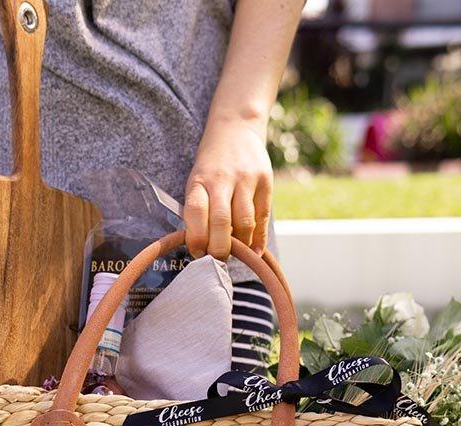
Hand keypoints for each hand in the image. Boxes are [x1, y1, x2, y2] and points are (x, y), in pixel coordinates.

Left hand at [184, 115, 272, 259]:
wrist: (236, 128)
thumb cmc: (211, 165)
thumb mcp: (197, 181)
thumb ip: (199, 211)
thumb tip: (202, 249)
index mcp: (199, 180)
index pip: (196, 212)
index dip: (197, 238)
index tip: (198, 253)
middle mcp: (222, 178)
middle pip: (222, 222)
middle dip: (219, 249)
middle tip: (218, 260)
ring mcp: (246, 179)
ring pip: (245, 223)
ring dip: (240, 245)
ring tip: (235, 252)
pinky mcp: (266, 181)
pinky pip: (263, 218)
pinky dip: (258, 239)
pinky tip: (254, 251)